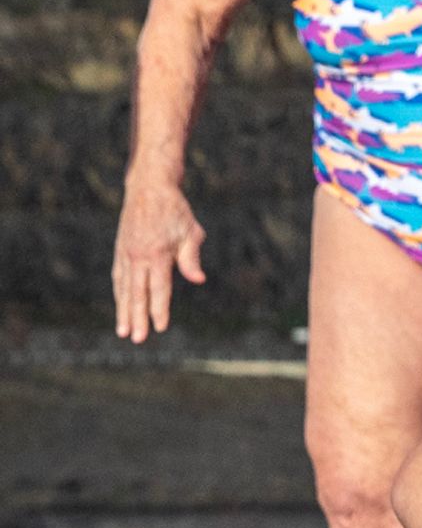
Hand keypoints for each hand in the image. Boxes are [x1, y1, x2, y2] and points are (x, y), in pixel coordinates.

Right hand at [113, 178, 206, 342]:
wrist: (148, 188)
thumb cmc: (176, 212)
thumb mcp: (191, 232)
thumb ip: (191, 258)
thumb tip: (198, 280)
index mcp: (157, 254)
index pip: (159, 289)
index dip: (159, 309)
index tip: (160, 328)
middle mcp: (137, 256)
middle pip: (137, 293)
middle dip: (137, 318)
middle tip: (137, 339)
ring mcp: (126, 254)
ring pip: (124, 288)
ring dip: (123, 310)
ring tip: (123, 331)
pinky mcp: (120, 250)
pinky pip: (119, 277)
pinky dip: (119, 294)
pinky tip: (121, 306)